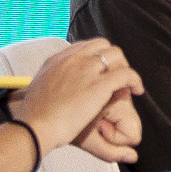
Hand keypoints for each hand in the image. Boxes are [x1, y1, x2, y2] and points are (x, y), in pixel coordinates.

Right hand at [10, 38, 141, 159]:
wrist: (35, 126)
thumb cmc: (34, 117)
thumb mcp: (39, 90)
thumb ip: (52, 84)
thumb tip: (59, 90)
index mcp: (57, 60)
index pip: (84, 46)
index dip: (97, 56)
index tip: (101, 69)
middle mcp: (73, 60)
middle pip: (102, 45)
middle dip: (113, 59)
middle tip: (116, 77)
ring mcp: (86, 70)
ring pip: (116, 55)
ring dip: (124, 67)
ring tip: (127, 84)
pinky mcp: (99, 84)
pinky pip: (126, 74)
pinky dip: (135, 80)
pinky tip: (136, 90)